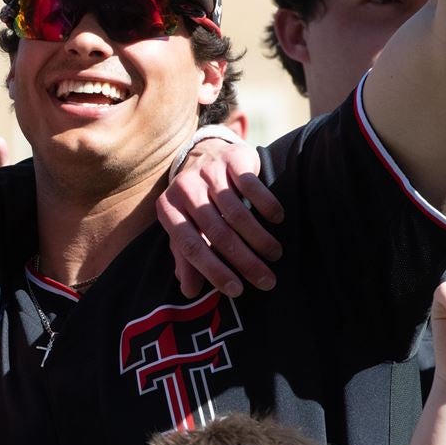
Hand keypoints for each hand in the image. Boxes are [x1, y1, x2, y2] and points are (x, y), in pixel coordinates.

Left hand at [157, 138, 284, 297]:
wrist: (204, 153)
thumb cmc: (194, 202)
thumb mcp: (185, 227)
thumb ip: (185, 258)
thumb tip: (189, 291)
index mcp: (168, 209)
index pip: (190, 247)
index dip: (213, 270)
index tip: (236, 290)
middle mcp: (185, 189)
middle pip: (217, 233)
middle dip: (244, 261)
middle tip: (265, 280)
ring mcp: (208, 172)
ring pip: (236, 213)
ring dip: (259, 238)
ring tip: (274, 254)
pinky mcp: (231, 159)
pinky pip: (251, 186)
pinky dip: (266, 205)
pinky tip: (277, 220)